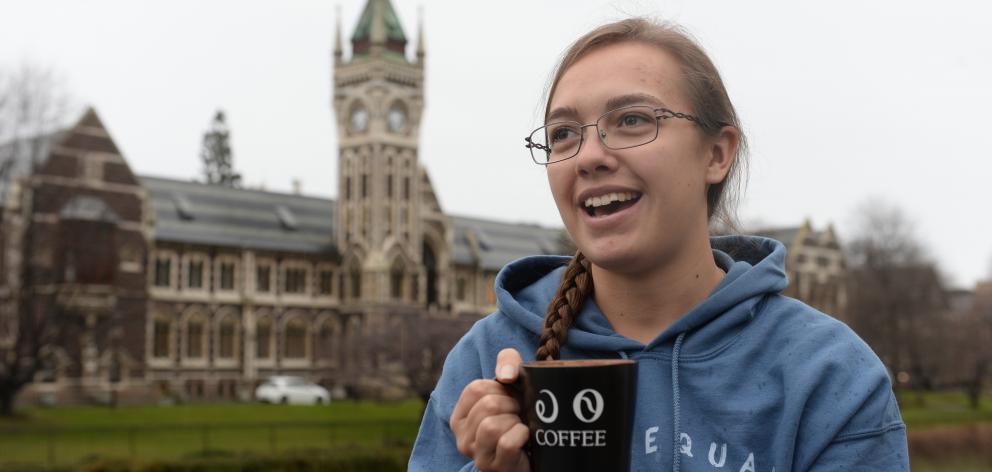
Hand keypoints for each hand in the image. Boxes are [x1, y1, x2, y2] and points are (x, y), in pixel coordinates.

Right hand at [450, 348, 530, 471]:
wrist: (538, 451)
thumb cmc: (520, 416)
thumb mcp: (512, 385)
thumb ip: (507, 362)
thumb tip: (505, 375)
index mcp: (460, 416)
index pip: (475, 388)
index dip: (500, 389)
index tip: (510, 398)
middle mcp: (462, 438)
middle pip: (487, 406)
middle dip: (512, 405)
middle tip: (520, 413)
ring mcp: (477, 455)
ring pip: (492, 426)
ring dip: (515, 421)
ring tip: (520, 426)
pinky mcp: (494, 467)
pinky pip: (507, 444)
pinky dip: (521, 435)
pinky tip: (525, 438)